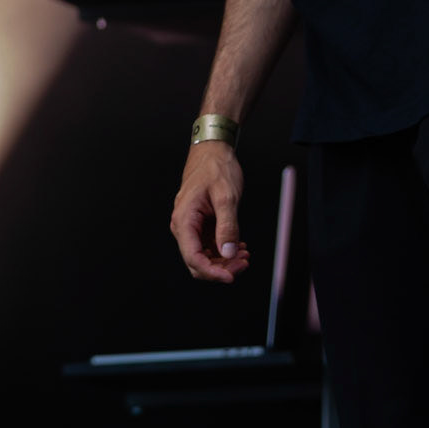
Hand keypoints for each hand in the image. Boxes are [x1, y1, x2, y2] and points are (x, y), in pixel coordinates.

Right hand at [170, 143, 250, 283]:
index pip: (193, 257)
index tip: (231, 276)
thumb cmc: (215, 168)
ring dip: (225, 261)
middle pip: (198, 262)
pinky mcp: (201, 226)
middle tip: (244, 263)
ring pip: (205, 257)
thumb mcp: (226, 196)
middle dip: (221, 268)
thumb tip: (229, 253)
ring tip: (245, 254)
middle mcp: (184, 226)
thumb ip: (228, 226)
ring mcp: (192, 227)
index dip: (212, 272)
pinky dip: (225, 251)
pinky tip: (239, 247)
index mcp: (184, 220)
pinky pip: (210, 247)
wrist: (212, 151)